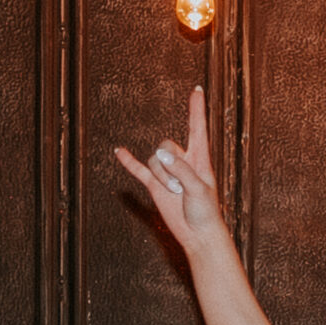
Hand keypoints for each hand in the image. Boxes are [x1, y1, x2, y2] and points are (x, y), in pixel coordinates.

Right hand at [115, 86, 227, 263]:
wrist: (197, 234)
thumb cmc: (206, 212)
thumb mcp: (199, 188)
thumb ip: (181, 169)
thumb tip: (159, 155)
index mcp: (200, 158)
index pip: (197, 128)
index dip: (196, 109)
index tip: (197, 90)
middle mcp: (183, 161)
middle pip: (166, 145)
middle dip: (169, 165)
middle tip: (180, 187)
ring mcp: (167, 172)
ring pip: (153, 161)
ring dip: (161, 178)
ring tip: (175, 194)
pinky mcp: (155, 185)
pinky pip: (139, 169)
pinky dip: (129, 162)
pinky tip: (119, 151)